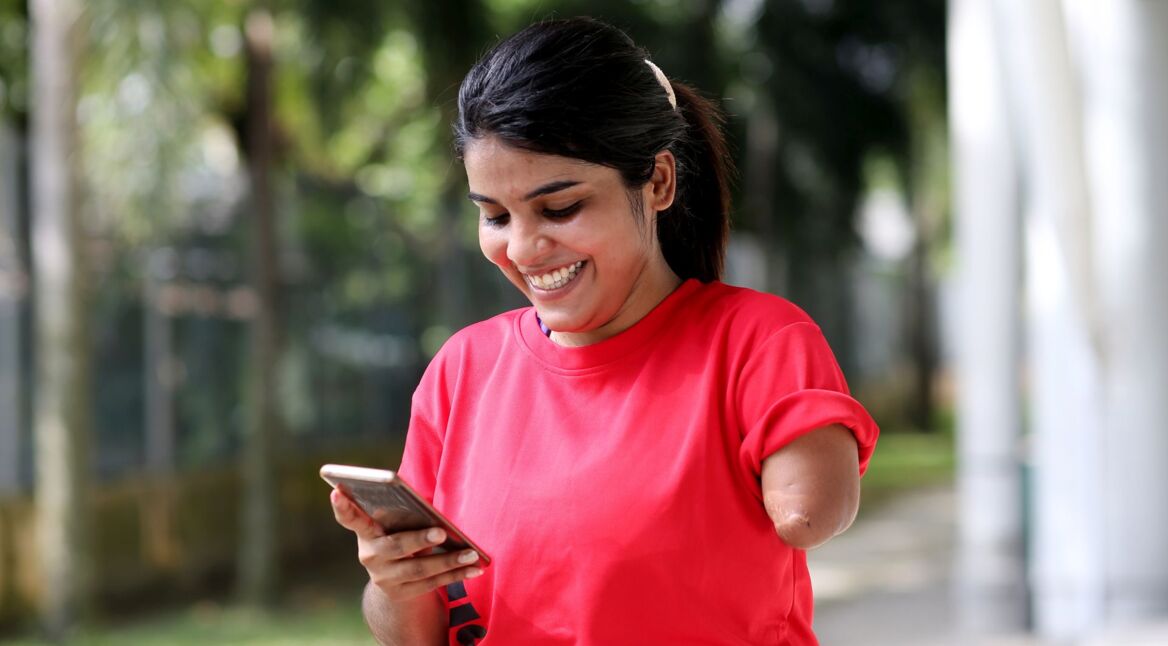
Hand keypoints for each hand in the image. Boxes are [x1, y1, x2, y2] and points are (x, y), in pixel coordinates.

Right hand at [330, 488, 484, 600]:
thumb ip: (406, 517)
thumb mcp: (397, 525)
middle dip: (419, 539)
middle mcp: (370, 555)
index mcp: (366, 531)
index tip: (336, 491)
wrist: (393, 578)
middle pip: (395, 547)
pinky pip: (431, 584)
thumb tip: (436, 518)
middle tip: (441, 531)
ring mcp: (384, 578)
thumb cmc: (400, 536)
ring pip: (418, 569)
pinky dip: (455, 575)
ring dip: (449, 560)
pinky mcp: (400, 594)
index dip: (343, 507)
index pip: (351, 518)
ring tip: (471, 553)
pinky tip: (474, 567)